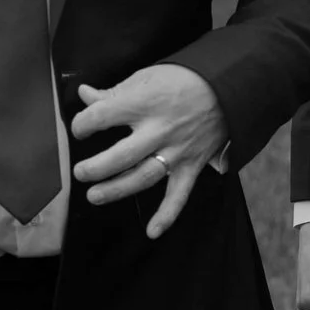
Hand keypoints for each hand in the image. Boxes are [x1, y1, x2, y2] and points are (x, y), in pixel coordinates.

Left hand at [72, 64, 227, 238]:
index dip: (83, 124)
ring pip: (144, 176)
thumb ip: (114, 91)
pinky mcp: (192, 164)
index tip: (81, 128)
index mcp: (145, 102)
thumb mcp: (147, 77)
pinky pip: (180, 193)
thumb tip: (85, 95)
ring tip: (94, 196)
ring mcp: (177, 150)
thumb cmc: (184, 79)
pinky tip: (152, 232)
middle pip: (121, 155)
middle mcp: (160, 129)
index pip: (102, 117)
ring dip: (117, 190)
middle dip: (95, 167)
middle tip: (80, 172)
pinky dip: (168, 215)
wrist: (229, 86)